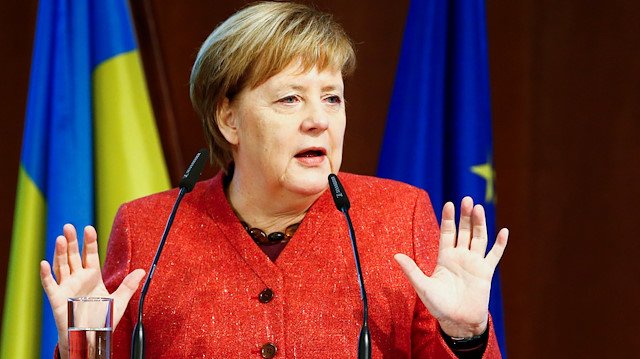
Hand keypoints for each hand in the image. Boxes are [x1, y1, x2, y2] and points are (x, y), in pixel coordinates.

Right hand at [40, 224, 144, 358]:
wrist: (90, 337)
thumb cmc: (102, 320)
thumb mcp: (119, 302)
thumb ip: (129, 286)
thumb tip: (142, 271)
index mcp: (93, 276)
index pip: (90, 255)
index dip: (89, 241)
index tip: (89, 228)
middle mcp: (79, 278)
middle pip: (73, 256)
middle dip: (71, 241)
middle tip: (69, 226)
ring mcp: (67, 287)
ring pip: (62, 266)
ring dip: (59, 253)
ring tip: (60, 238)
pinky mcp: (57, 299)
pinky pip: (50, 285)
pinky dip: (46, 275)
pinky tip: (44, 263)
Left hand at [394, 197, 507, 337]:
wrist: (457, 322)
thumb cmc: (438, 305)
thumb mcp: (422, 286)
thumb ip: (411, 270)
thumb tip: (395, 256)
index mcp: (445, 257)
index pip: (447, 232)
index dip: (448, 218)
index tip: (449, 203)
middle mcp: (460, 257)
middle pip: (464, 231)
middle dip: (465, 216)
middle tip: (466, 199)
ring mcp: (474, 263)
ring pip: (478, 238)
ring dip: (480, 224)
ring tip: (478, 208)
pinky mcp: (485, 273)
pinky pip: (494, 256)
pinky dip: (500, 244)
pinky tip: (504, 231)